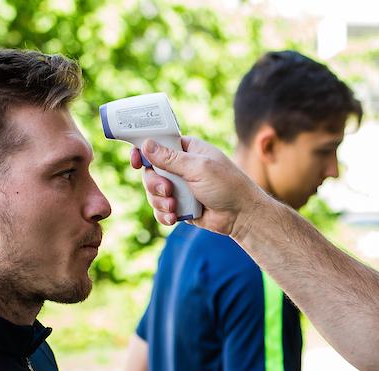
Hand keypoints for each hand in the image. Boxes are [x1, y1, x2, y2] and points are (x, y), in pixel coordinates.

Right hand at [131, 137, 263, 236]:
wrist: (242, 216)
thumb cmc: (227, 186)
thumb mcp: (199, 168)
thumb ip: (171, 158)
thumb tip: (146, 144)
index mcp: (187, 150)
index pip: (157, 144)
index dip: (144, 151)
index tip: (136, 160)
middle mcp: (181, 167)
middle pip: (150, 171)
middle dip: (153, 183)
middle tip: (166, 190)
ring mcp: (180, 187)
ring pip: (153, 192)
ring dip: (159, 201)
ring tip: (174, 207)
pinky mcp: (180, 206)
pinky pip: (161, 209)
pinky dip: (164, 214)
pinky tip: (174, 217)